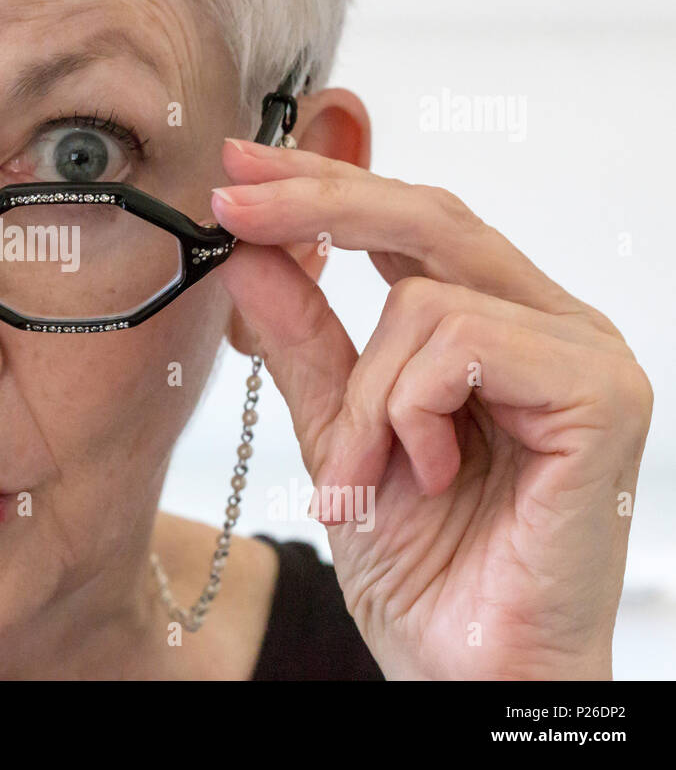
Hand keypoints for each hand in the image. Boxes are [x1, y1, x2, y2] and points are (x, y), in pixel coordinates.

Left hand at [211, 137, 652, 679]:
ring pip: (427, 297)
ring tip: (362, 474)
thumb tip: (249, 249)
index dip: (323, 184)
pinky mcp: (602, 394)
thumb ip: (303, 340)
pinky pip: (464, 344)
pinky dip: (408, 412)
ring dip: (363, 394)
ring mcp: (585, 354)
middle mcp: (551, 324)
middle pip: (429, 215)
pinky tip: (422, 475)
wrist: (466, 665)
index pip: (409, 222)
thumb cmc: (423, 562)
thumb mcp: (337, 430)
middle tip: (232, 202)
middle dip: (318, 202)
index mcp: (498, 324)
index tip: (237, 169)